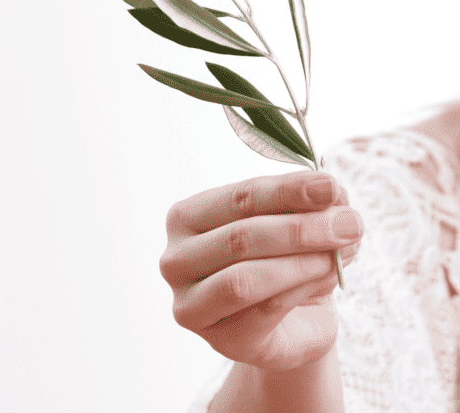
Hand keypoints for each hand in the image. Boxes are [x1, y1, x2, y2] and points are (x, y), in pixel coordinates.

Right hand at [159, 171, 360, 371]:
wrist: (290, 323)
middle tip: (350, 223)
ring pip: (245, 278)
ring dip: (302, 262)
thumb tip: (332, 193)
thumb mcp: (297, 225)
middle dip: (301, 228)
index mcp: (186, 218)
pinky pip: (263, 310)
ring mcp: (189, 303)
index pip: (238, 198)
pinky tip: (328, 276)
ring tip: (340, 253)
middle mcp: (175, 259)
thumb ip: (310, 206)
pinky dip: (300, 289)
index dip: (286, 191)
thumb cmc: (284, 263)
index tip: (330, 186)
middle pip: (240, 237)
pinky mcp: (218, 339)